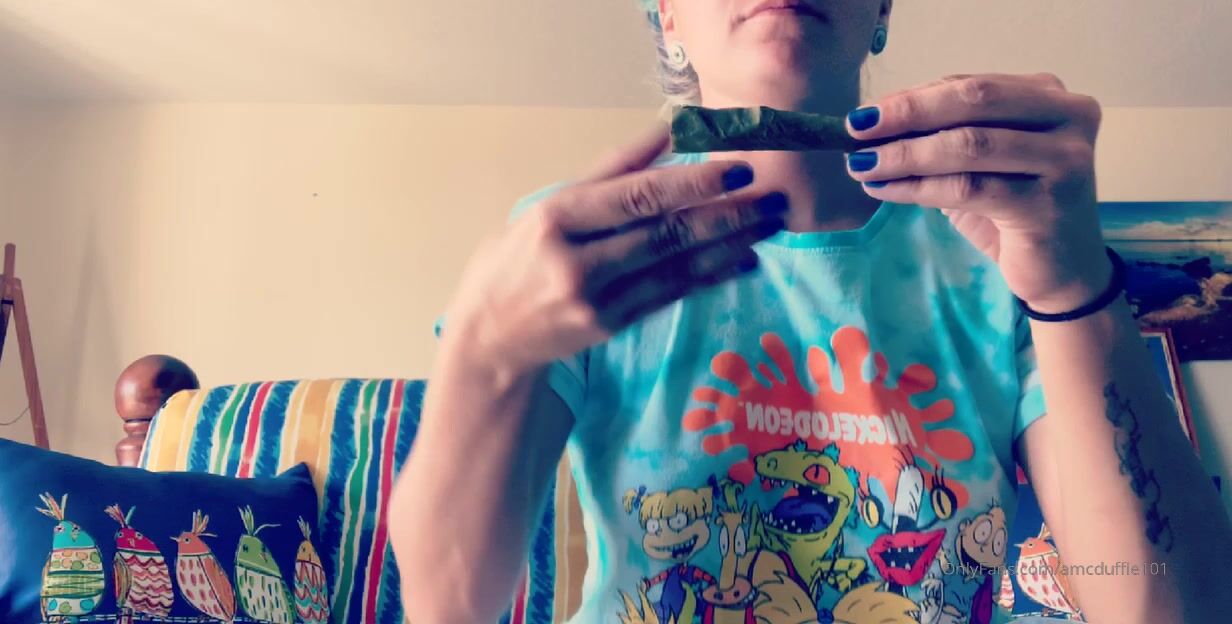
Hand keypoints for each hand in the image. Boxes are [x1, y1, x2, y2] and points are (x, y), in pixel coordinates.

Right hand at [443, 126, 786, 371]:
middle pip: (665, 233)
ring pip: (675, 267)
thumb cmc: (516, 259)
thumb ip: (606, 171)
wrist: (487, 338)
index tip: (739, 168)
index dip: (693, 182)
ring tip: (768, 226)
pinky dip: (709, 277)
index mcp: (558, 217)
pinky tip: (742, 261)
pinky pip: (670, 296)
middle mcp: (576, 260)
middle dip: (727, 214)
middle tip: (773, 199)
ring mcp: (595, 300)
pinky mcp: (610, 328)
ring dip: (729, 245)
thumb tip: (664, 131)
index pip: (638, 196)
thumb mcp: (546, 205)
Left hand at [845, 73, 1111, 312]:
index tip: (867, 111)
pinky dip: (917, 187)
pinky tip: (884, 189)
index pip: (970, 84)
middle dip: (907, 113)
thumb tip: (875, 121)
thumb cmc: (1014, 210)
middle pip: (973, 101)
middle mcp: (1068, 117)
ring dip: (905, 154)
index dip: (914, 95)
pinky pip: (968, 187)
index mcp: (1049, 96)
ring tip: (862, 164)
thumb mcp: (981, 162)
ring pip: (968, 145)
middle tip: (856, 128)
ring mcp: (1065, 159)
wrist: (1062, 272)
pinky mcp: (1048, 204)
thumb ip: (946, 134)